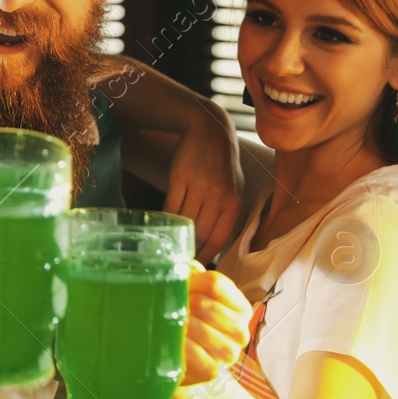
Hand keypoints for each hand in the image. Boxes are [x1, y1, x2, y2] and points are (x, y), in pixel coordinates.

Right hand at [165, 104, 241, 262]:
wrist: (209, 132)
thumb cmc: (222, 165)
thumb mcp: (233, 189)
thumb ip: (226, 215)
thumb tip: (214, 244)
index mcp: (234, 203)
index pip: (219, 239)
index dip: (206, 256)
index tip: (197, 266)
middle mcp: (218, 196)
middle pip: (201, 233)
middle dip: (190, 249)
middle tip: (180, 259)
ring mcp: (198, 186)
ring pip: (184, 221)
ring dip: (177, 235)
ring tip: (170, 244)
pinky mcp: (179, 178)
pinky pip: (171, 206)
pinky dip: (166, 219)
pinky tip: (163, 225)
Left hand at [180, 264, 250, 386]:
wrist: (184, 362)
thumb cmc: (190, 322)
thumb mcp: (193, 296)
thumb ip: (192, 278)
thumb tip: (186, 266)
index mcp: (238, 306)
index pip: (215, 283)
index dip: (191, 282)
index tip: (180, 287)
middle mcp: (240, 330)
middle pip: (207, 306)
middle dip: (183, 304)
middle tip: (168, 307)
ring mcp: (229, 353)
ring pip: (205, 331)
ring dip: (182, 325)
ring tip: (170, 322)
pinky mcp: (213, 371)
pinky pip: (199, 357)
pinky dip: (184, 347)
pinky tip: (174, 341)